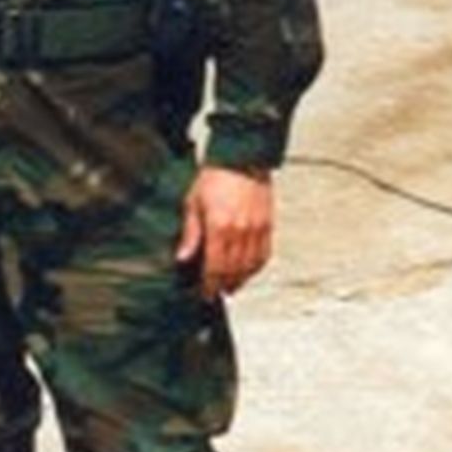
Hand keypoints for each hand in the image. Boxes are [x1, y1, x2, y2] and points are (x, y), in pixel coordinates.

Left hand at [176, 166, 273, 299]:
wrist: (241, 158)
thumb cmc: (215, 177)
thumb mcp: (193, 203)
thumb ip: (190, 234)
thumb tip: (183, 257)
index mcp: (219, 227)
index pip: (215, 267)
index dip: (210, 284)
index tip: (206, 294)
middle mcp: (240, 231)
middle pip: (233, 270)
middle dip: (224, 285)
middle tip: (217, 293)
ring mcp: (256, 229)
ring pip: (250, 266)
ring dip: (241, 280)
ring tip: (232, 286)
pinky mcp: (268, 225)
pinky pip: (264, 254)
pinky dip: (256, 267)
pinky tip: (249, 271)